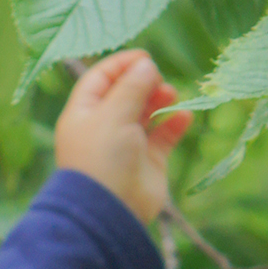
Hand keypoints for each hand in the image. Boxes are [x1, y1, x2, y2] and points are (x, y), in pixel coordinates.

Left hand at [53, 50, 191, 225]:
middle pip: (125, 93)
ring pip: (146, 113)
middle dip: (144, 82)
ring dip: (160, 99)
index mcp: (83, 115)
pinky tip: (184, 116)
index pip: (100, 79)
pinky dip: (174, 123)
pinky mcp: (148, 163)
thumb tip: (146, 65)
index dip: (121, 64)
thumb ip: (132, 85)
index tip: (145, 57)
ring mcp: (126, 146)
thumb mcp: (113, 113)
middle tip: (158, 82)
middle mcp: (103, 128)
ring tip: (170, 96)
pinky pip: (164, 136)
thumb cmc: (103, 158)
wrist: (111, 211)